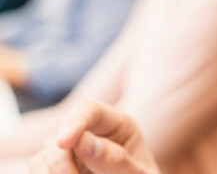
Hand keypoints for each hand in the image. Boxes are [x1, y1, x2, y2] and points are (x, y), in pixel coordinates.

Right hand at [27, 101, 158, 173]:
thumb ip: (116, 160)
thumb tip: (83, 142)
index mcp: (116, 125)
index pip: (89, 109)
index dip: (74, 121)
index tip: (64, 141)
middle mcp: (88, 133)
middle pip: (58, 133)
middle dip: (60, 160)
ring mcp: (69, 152)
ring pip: (42, 156)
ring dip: (53, 172)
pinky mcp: (55, 169)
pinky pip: (38, 170)